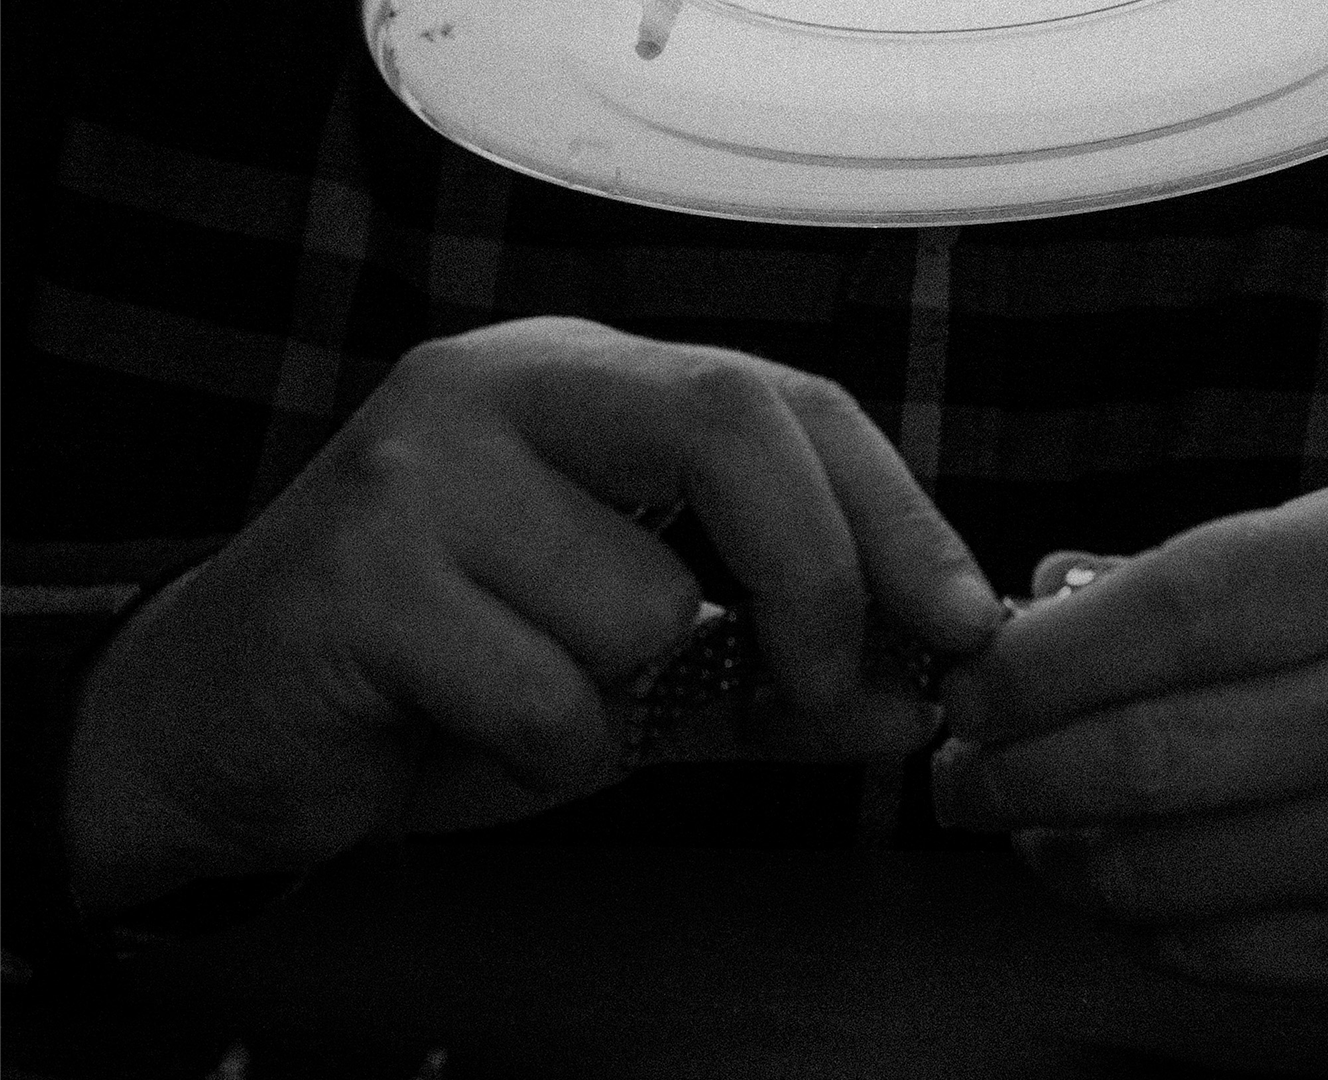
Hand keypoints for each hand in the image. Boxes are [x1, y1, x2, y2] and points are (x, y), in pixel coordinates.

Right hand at [65, 317, 1001, 914]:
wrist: (237, 722)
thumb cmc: (454, 674)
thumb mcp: (645, 663)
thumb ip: (784, 670)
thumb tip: (923, 692)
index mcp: (591, 383)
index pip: (787, 400)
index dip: (898, 511)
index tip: (965, 619)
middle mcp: (507, 387)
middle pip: (732, 423)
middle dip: (817, 576)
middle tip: (826, 686)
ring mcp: (422, 466)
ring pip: (640, 601)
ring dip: (627, 698)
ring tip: (531, 690)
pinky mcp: (357, 570)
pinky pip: (547, 697)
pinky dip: (550, 754)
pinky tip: (470, 728)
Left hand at [933, 471, 1327, 988]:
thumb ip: (1207, 567)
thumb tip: (1037, 611)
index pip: (1165, 615)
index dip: (1036, 658)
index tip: (971, 679)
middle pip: (1140, 759)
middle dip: (1006, 769)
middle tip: (956, 766)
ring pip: (1155, 870)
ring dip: (1051, 849)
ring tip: (1019, 816)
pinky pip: (1207, 945)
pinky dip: (1130, 911)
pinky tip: (1112, 869)